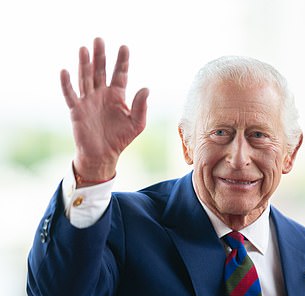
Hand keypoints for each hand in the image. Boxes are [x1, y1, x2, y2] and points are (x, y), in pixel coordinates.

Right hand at [61, 37, 149, 185]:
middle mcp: (102, 94)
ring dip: (84, 64)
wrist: (103, 154)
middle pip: (100, 71)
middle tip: (99, 39)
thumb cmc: (121, 138)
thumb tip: (146, 88)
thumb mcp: (137, 123)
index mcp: (117, 95)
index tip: (124, 47)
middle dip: (100, 56)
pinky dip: (67, 84)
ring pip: (86, 78)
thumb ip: (141, 106)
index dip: (122, 61)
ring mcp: (88, 100)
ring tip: (84, 48)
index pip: (120, 74)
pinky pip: (71, 94)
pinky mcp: (77, 109)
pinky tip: (66, 71)